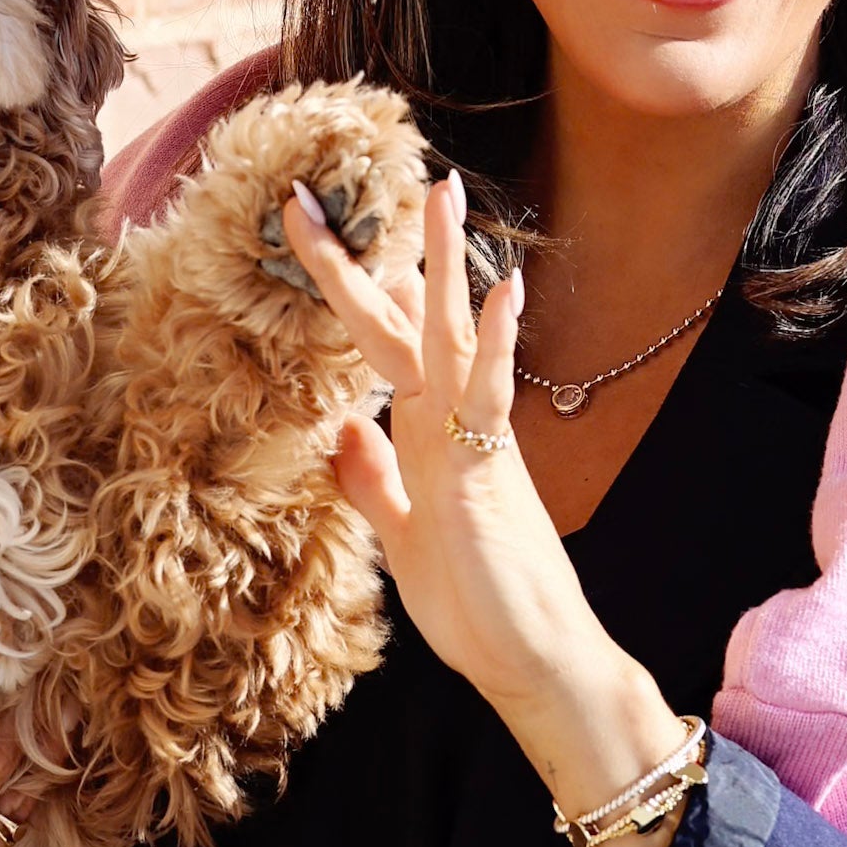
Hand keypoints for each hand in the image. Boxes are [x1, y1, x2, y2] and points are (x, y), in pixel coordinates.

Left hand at [281, 172, 687, 846]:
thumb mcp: (401, 537)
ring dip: (443, 264)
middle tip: (317, 190)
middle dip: (367, 255)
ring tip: (439, 192)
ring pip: (451, 335)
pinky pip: (492, 395)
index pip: (384, 342)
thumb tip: (345, 429)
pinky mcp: (493, 468)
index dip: (354, 287)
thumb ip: (374, 482)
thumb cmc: (475, 603)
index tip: (319, 230)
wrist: (529, 656)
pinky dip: (495, 343)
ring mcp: (472, 439)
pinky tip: (502, 292)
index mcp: (421, 432)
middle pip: (407, 319)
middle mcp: (447, 421)